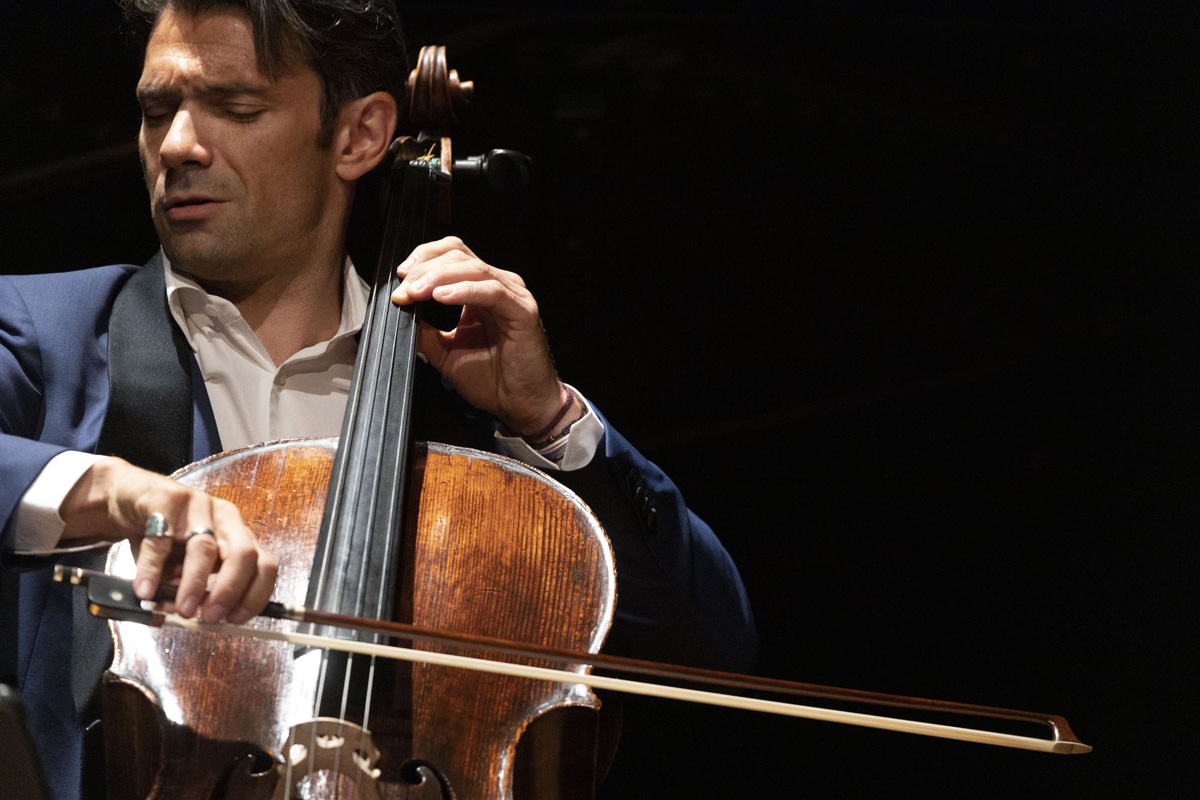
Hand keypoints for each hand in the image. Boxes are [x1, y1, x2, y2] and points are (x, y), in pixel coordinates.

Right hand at [59, 457, 277, 624]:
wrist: (128, 499)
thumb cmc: (163, 537)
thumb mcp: (184, 567)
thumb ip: (194, 590)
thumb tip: (196, 619)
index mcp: (238, 536)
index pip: (264, 565)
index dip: (254, 595)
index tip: (234, 620)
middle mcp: (225, 519)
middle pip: (243, 554)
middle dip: (230, 590)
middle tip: (210, 618)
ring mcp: (198, 505)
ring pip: (204, 547)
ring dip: (194, 584)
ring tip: (181, 610)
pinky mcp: (166, 499)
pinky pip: (161, 538)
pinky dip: (153, 569)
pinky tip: (145, 591)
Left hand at [392, 236, 570, 435]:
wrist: (520, 405)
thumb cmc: (493, 380)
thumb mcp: (447, 352)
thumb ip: (426, 331)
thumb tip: (402, 313)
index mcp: (480, 290)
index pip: (452, 255)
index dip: (424, 259)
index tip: (401, 279)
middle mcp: (498, 286)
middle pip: (458, 255)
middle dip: (425, 268)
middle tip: (404, 289)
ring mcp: (513, 296)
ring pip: (473, 268)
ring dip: (438, 277)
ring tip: (416, 292)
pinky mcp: (523, 311)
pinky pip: (492, 291)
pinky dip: (464, 291)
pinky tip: (442, 297)